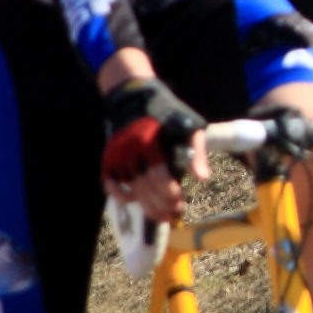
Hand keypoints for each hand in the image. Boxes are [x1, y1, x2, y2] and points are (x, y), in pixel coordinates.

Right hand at [101, 79, 207, 225]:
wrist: (135, 96)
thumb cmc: (167, 111)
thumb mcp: (189, 126)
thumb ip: (197, 152)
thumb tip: (203, 179)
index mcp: (150, 141)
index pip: (159, 175)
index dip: (170, 192)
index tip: (180, 203)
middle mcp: (130, 149)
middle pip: (144, 186)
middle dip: (160, 204)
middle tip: (173, 215)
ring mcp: (117, 154)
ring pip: (130, 187)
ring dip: (146, 205)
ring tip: (160, 216)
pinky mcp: (109, 156)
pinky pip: (110, 181)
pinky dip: (119, 194)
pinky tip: (134, 201)